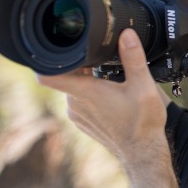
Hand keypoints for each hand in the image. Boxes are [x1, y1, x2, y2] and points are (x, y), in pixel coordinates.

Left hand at [37, 29, 168, 166]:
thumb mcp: (143, 86)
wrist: (143, 153)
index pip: (48, 75)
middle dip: (80, 65)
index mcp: (85, 91)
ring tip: (108, 78)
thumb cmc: (143, 123)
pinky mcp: (82, 122)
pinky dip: (89, 94)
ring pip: (73, 87)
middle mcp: (75, 104)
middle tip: (100, 59)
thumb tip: (127, 34)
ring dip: (86, 79)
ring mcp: (77, 114)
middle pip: (65, 75)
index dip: (44, 59)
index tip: (53, 46)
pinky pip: (79, 100)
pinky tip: (109, 94)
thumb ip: (134, 57)